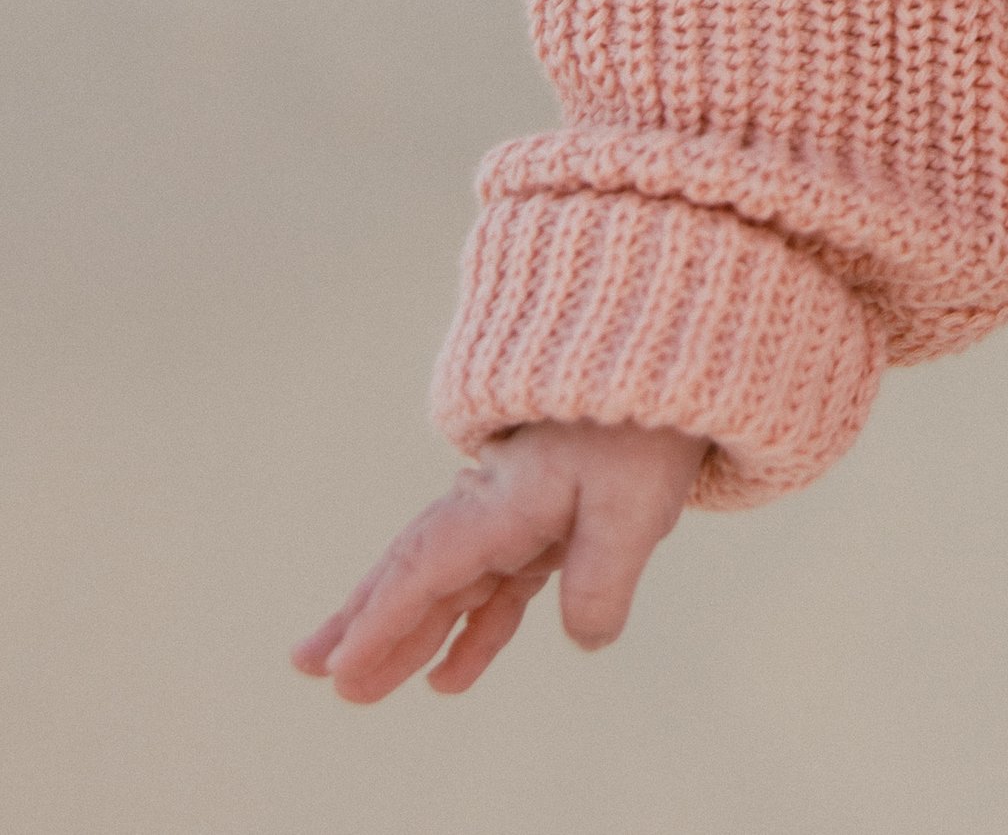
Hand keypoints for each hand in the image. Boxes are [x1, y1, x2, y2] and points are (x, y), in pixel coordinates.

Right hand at [292, 419, 705, 700]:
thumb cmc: (645, 424)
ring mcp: (518, 515)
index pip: (427, 568)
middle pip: (416, 569)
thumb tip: (585, 639)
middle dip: (363, 620)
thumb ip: (603, 576)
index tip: (337, 668)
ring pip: (448, 585)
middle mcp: (496, 506)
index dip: (381, 622)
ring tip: (358, 686)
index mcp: (504, 497)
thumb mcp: (633, 503)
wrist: (666, 357)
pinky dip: (471, 631)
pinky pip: (496, 588)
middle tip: (307, 665)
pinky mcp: (548, 523)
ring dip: (406, 634)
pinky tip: (447, 677)